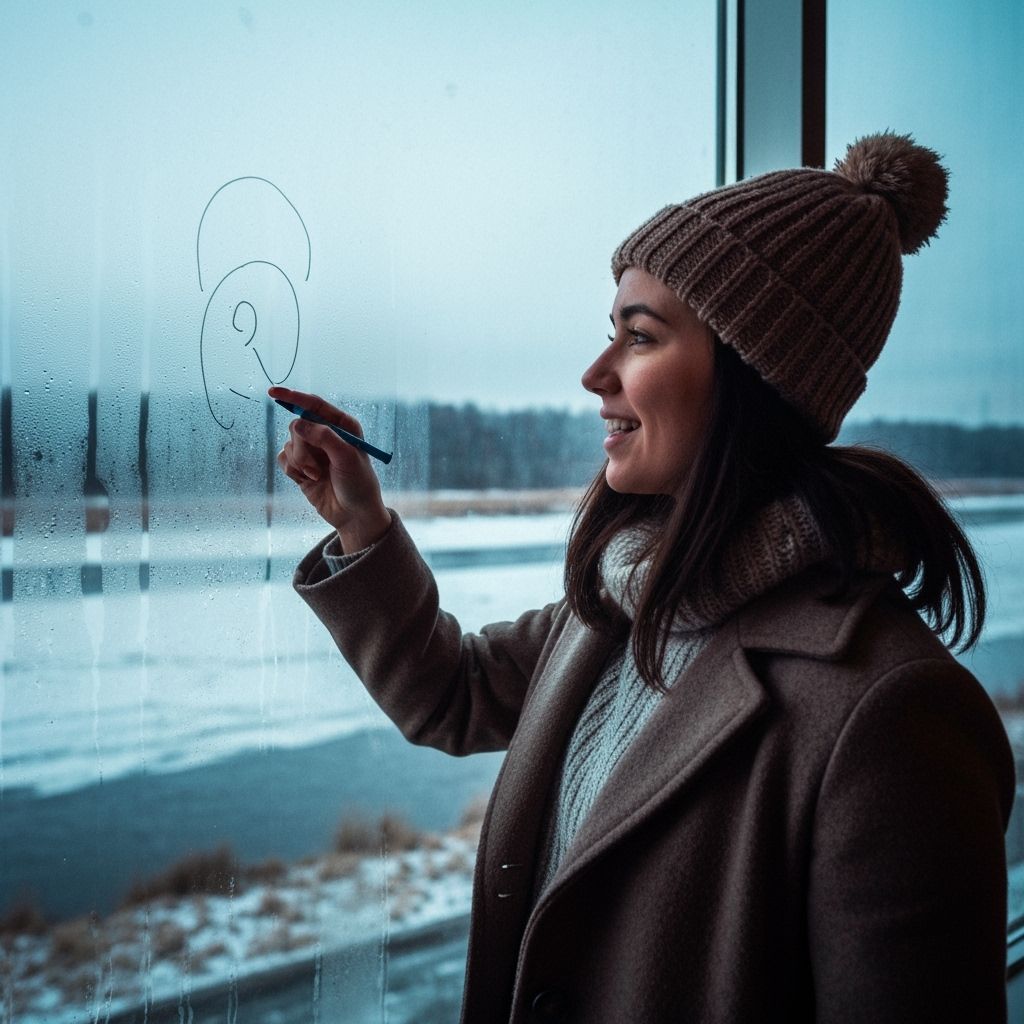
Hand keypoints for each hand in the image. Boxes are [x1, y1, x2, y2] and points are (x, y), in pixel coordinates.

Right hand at [270, 386, 391, 549]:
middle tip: (316, 467)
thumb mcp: (346, 457)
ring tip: (318, 477)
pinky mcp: (301, 467)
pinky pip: (283, 459)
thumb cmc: (358, 483)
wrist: (354, 515)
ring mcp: (312, 451)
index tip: (273, 392)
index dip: (293, 396)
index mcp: (342, 425)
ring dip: (301, 463)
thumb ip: (324, 437)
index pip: (314, 404)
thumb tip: (298, 423)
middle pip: (297, 425)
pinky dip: (293, 470)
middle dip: (302, 447)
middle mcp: (326, 434)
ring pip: (288, 444)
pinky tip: (309, 481)